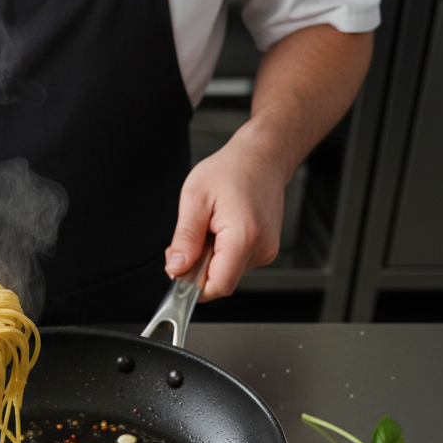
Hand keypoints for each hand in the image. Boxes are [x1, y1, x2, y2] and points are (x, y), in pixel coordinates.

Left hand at [163, 24, 373, 301]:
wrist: (262, 157)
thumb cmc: (231, 170)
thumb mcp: (195, 198)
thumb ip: (184, 238)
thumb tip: (175, 268)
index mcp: (243, 237)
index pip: (218, 286)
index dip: (193, 285)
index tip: (178, 270)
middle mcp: (261, 248)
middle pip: (221, 281)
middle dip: (198, 268)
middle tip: (190, 239)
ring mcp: (266, 250)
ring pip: (228, 273)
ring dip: (210, 260)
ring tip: (209, 227)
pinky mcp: (266, 249)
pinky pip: (236, 263)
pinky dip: (222, 253)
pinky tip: (220, 229)